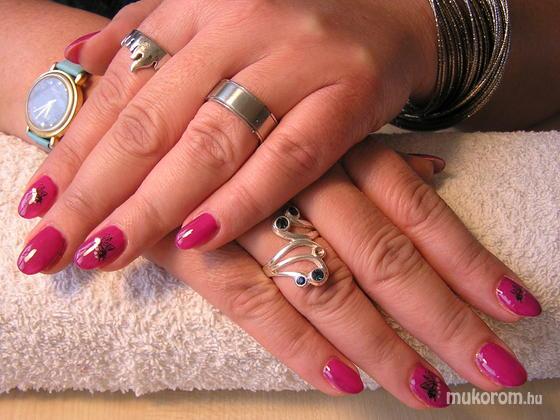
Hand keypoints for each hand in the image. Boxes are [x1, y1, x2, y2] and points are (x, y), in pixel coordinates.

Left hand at [18, 0, 437, 271]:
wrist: (386, 19)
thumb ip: (144, 35)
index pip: (118, 87)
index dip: (73, 149)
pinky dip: (241, 201)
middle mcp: (238, 25)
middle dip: (94, 191)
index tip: (37, 204)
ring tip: (106, 251)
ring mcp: (295, 61)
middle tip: (51, 246)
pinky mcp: (345, 98)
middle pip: (152, 121)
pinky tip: (198, 239)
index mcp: (196, 6)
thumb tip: (74, 62)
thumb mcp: (210, 17)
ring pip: (211, 142)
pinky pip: (287, 159)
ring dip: (154, 205)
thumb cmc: (288, 31)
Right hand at [145, 141, 538, 407]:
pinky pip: (258, 308)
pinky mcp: (199, 253)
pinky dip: (302, 348)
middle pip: (387, 260)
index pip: (418, 212)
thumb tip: (438, 171)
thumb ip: (374, 154)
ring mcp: (250, 219)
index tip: (513, 306)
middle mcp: (303, 182)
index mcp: (336, 147)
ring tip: (427, 389)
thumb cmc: (237, 122)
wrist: (137, 118)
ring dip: (382, 345)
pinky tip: (345, 383)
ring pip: (330, 291)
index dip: (468, 262)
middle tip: (493, 371)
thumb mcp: (311, 124)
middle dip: (444, 319)